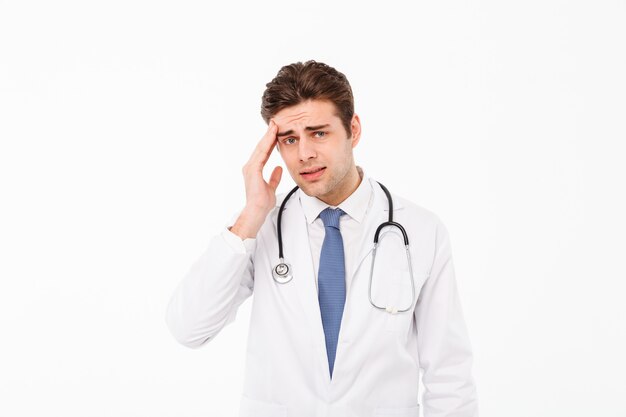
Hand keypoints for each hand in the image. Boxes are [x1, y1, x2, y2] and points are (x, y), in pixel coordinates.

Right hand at [230, 120, 282, 238]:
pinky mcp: (252, 170)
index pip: (264, 151)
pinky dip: (267, 144)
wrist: (257, 211)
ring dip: (268, 136)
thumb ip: (274, 177)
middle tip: (275, 122)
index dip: (270, 141)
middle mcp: (250, 166)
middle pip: (261, 147)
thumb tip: (279, 168)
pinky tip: (272, 136)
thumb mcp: (271, 187)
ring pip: (261, 148)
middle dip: (269, 134)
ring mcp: (250, 167)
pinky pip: (261, 154)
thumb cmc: (262, 203)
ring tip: (275, 125)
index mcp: (254, 169)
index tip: (276, 131)